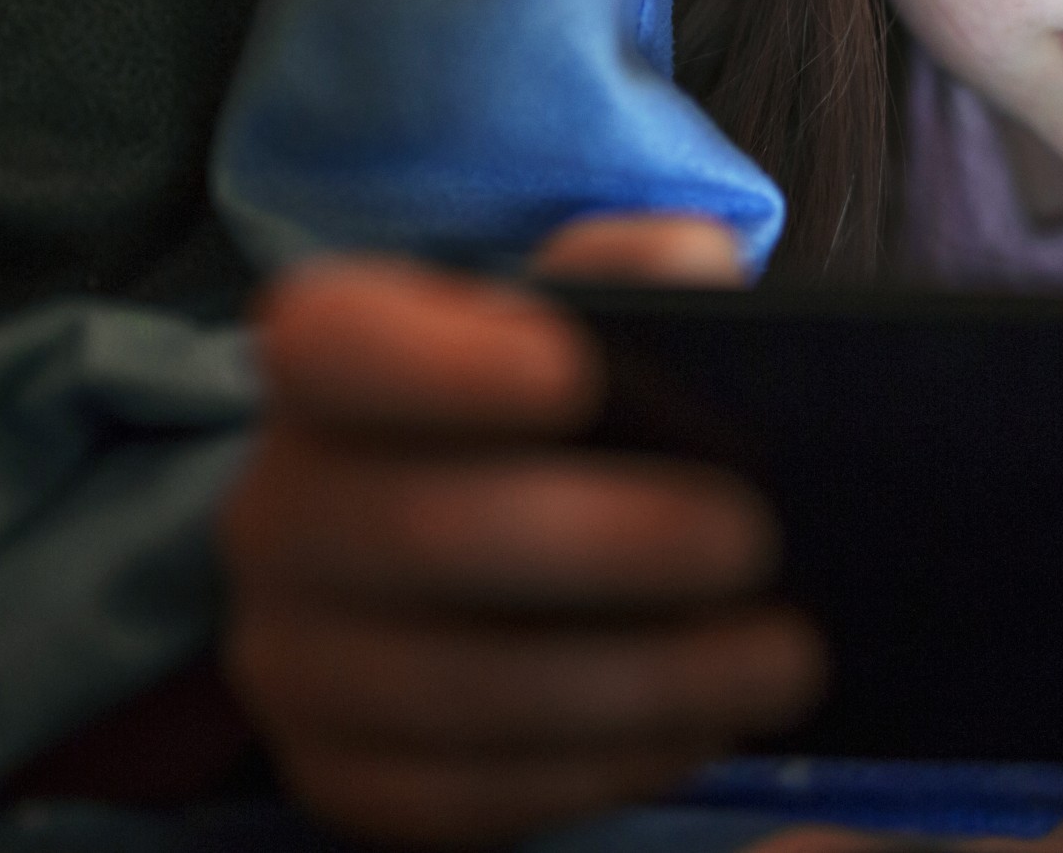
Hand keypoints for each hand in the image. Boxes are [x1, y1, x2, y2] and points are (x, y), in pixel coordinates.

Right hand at [221, 216, 824, 847]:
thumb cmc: (556, 415)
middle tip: (754, 538)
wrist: (486, 550)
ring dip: (640, 679)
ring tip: (783, 656)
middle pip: (416, 533)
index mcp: (326, 364)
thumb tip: (693, 264)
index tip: (576, 372)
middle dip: (607, 543)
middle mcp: (280, 509)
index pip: (331, 346)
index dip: (440, 365)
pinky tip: (704, 729)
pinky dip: (600, 768)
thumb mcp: (590, 320)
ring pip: (455, 687)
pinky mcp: (340, 776)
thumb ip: (638, 271)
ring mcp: (293, 657)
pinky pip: (463, 797)